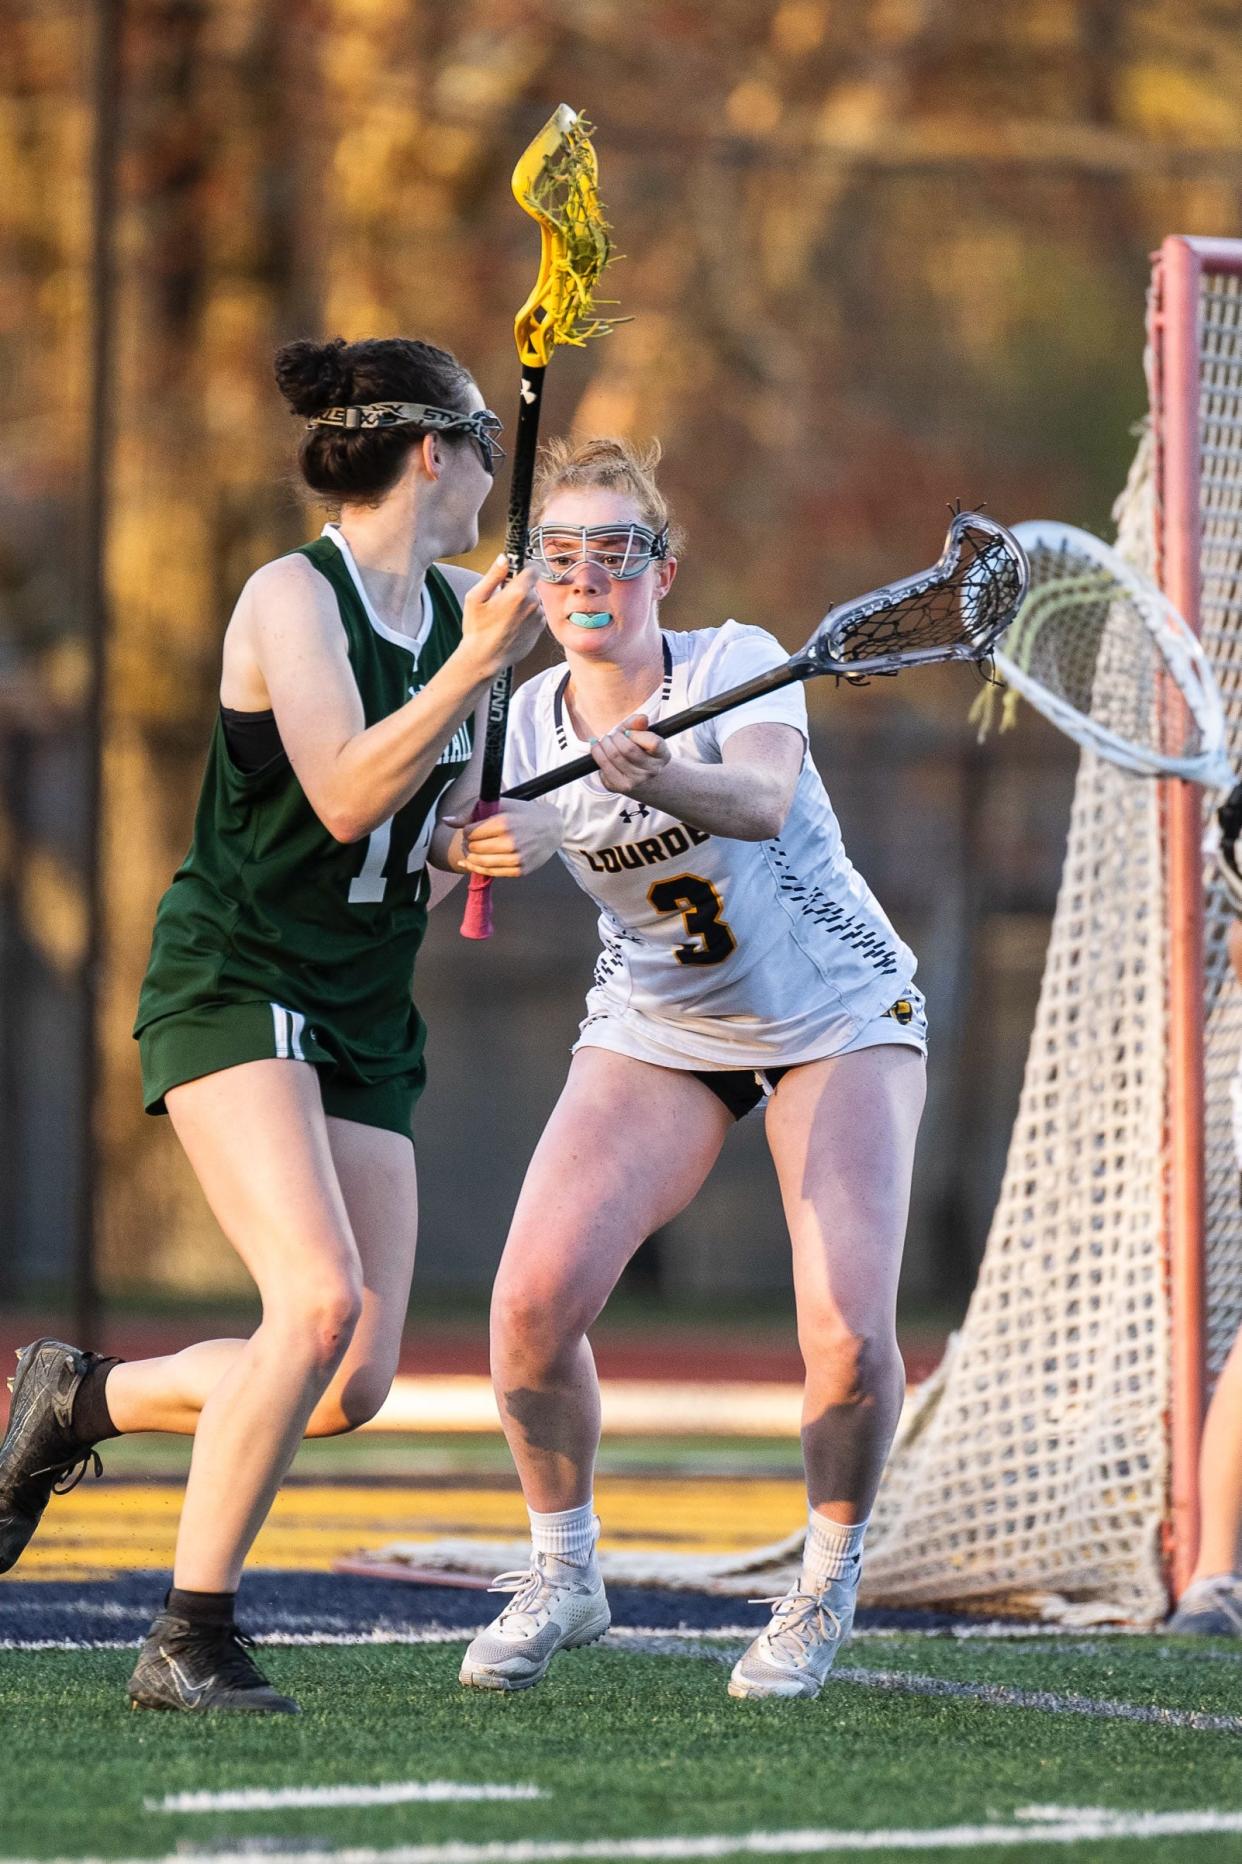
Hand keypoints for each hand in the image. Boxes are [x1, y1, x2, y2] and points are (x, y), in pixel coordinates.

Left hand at [443, 799, 562, 877]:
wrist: (552, 828)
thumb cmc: (524, 814)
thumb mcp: (501, 804)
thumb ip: (471, 811)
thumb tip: (446, 822)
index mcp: (504, 823)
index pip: (470, 832)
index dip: (467, 830)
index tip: (472, 828)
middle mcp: (510, 842)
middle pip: (473, 848)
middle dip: (468, 844)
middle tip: (471, 840)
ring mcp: (516, 859)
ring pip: (480, 863)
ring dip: (471, 857)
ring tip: (472, 850)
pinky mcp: (520, 871)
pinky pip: (491, 873)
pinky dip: (478, 869)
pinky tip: (472, 863)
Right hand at [460, 557, 545, 681]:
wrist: (485, 658)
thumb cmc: (477, 629)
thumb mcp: (476, 597)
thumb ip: (493, 575)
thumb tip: (504, 558)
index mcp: (518, 592)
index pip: (533, 568)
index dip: (523, 568)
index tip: (513, 573)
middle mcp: (533, 604)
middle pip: (532, 585)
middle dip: (520, 588)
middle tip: (502, 599)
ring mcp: (538, 618)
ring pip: (534, 600)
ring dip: (524, 603)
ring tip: (505, 615)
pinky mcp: (539, 630)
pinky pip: (535, 615)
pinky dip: (527, 616)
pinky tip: (512, 625)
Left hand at [588, 713, 669, 795]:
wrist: (639, 778)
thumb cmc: (639, 751)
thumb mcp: (643, 735)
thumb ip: (639, 724)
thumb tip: (641, 718)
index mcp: (662, 756)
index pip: (653, 742)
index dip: (636, 734)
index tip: (628, 732)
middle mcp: (651, 771)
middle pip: (628, 749)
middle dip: (616, 736)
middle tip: (613, 735)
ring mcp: (636, 781)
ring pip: (613, 756)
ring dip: (604, 743)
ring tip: (605, 740)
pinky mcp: (620, 786)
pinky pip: (603, 766)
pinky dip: (597, 753)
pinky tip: (599, 749)